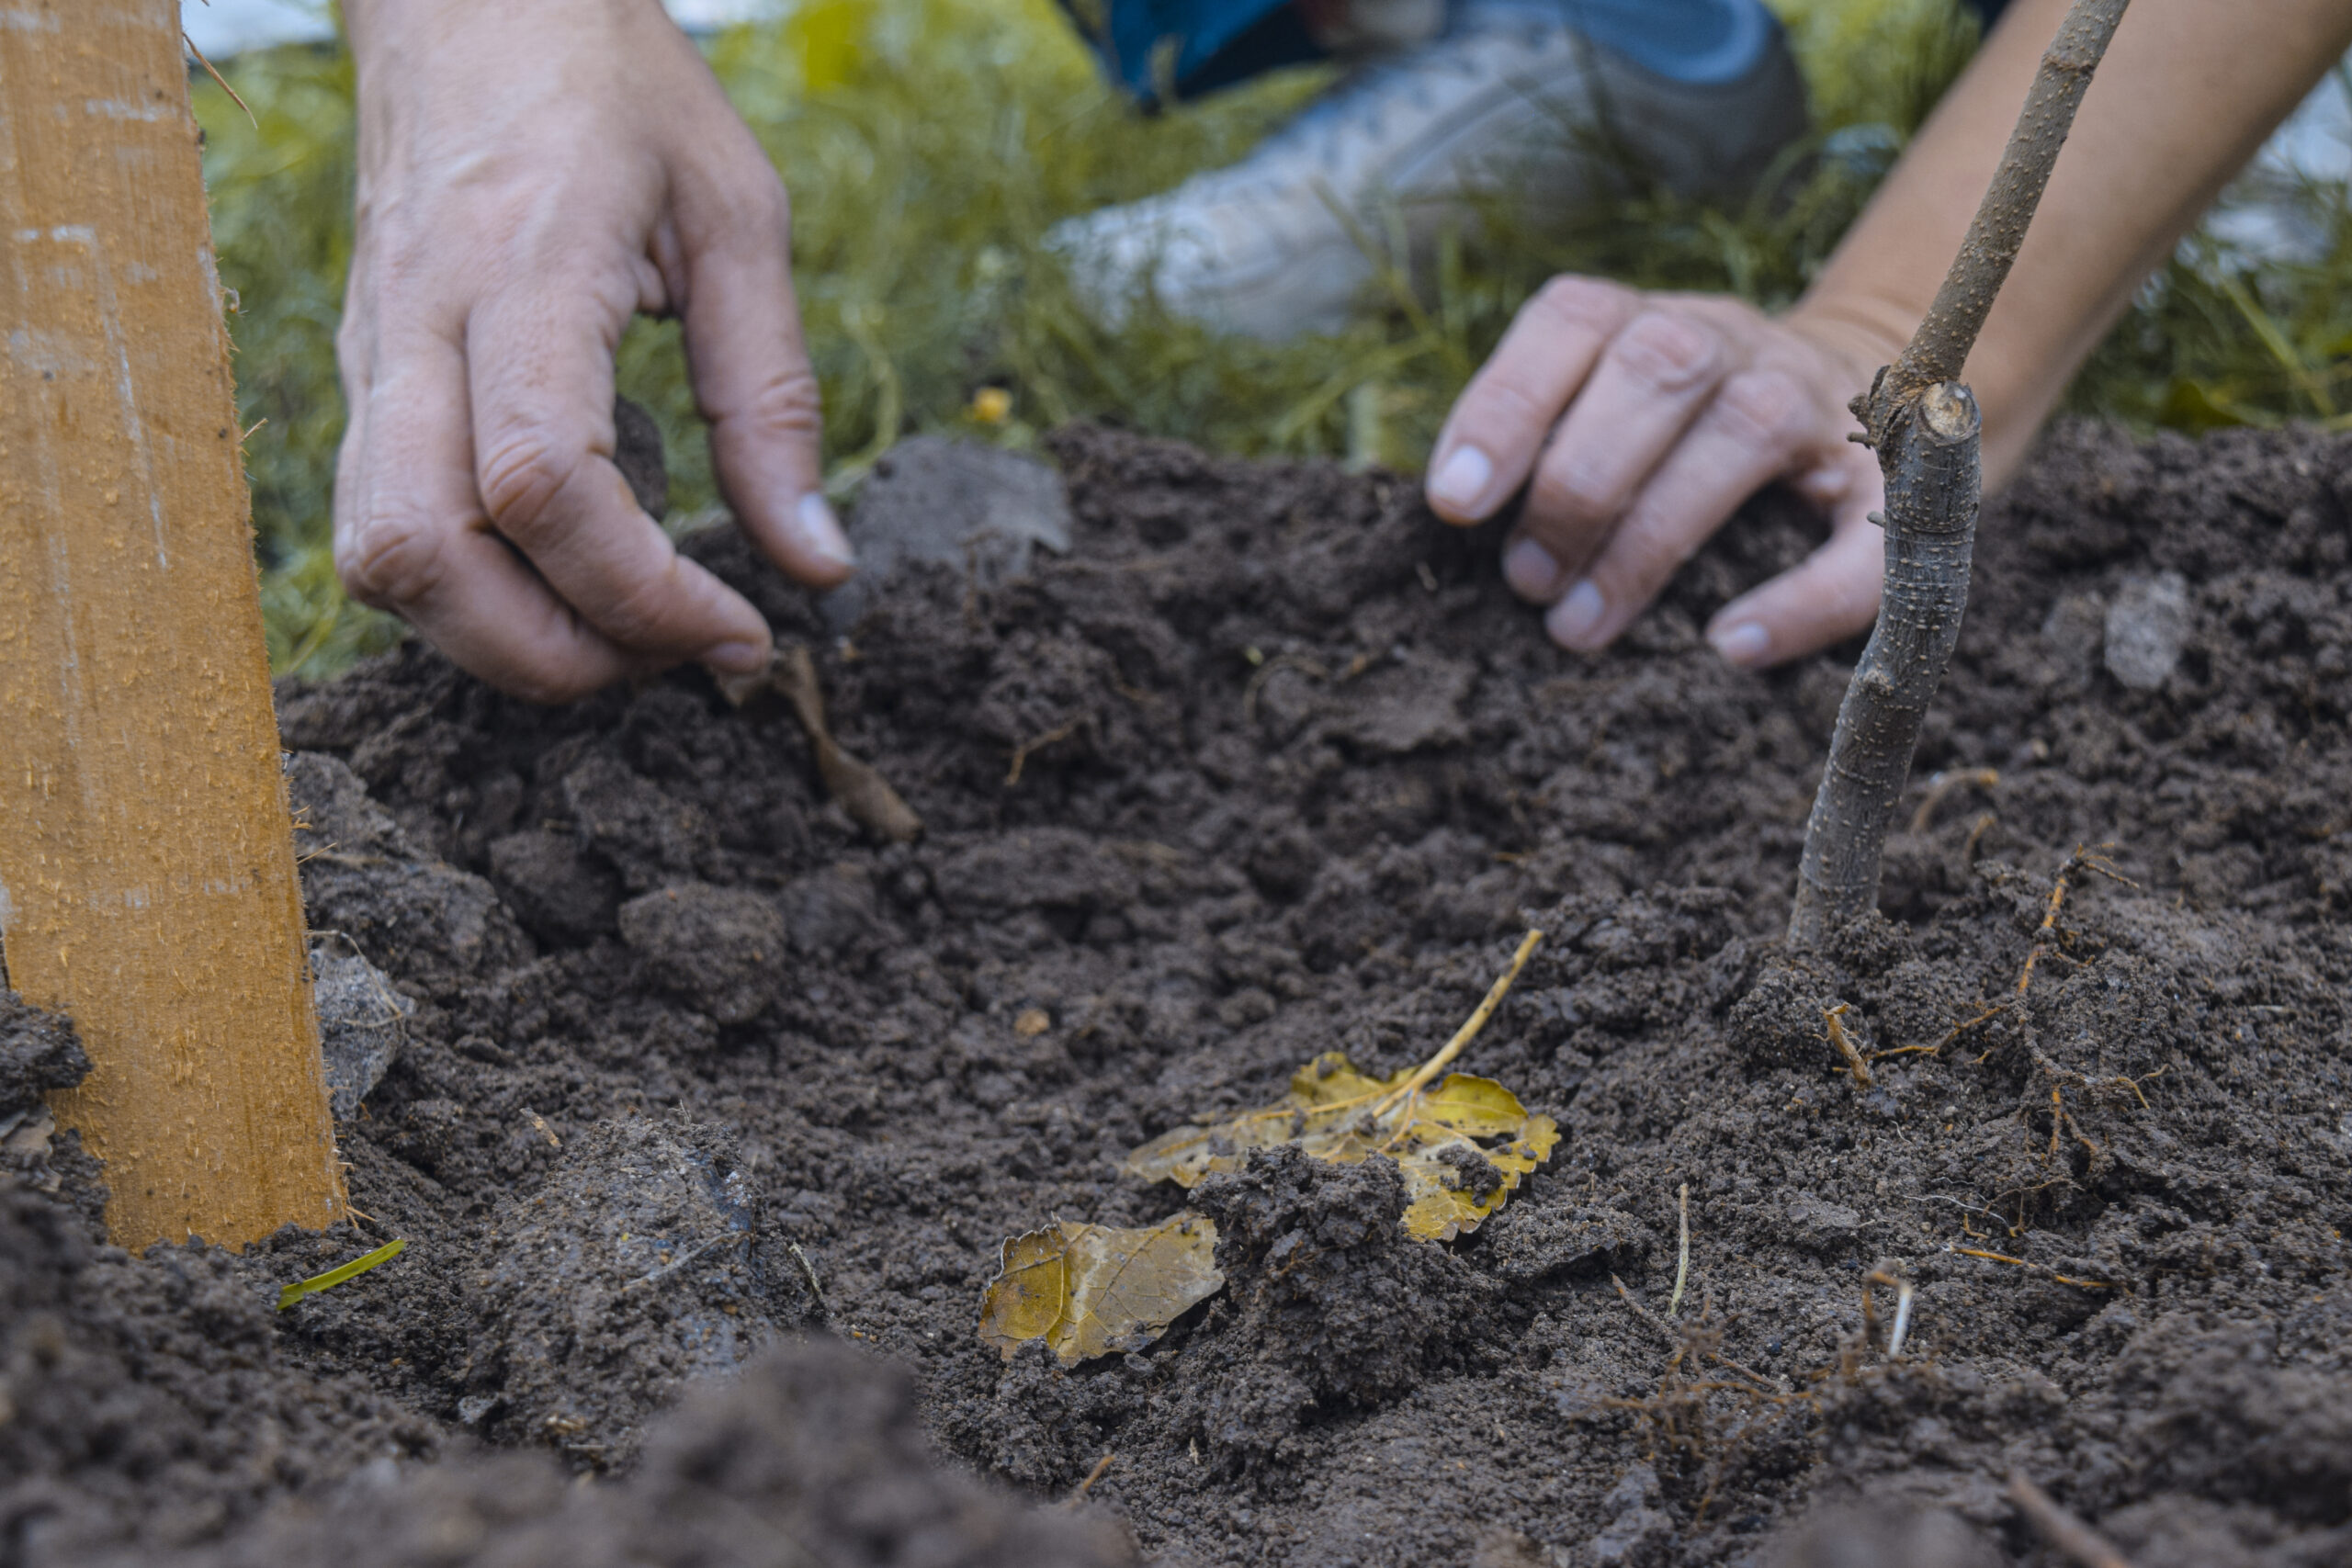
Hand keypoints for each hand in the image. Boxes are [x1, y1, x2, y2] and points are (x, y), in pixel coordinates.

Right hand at [335, 0, 851, 701]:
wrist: (471, 0)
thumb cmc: (615, 93)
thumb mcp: (738, 217)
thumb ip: (774, 398)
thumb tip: (819, 568)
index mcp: (523, 268)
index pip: (542, 481)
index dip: (642, 594)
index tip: (740, 630)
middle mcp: (415, 325)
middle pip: (425, 557)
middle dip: (560, 653)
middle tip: (680, 651)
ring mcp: (367, 357)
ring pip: (381, 564)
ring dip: (504, 642)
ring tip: (624, 629)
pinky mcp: (358, 381)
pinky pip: (382, 532)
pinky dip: (473, 597)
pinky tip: (565, 578)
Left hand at [1423, 277, 1904, 667]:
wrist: (1872, 396)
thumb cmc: (1686, 430)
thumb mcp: (1612, 403)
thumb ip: (1547, 436)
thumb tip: (1457, 512)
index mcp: (1651, 320)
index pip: (1573, 320)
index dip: (1506, 402)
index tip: (1454, 499)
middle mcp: (1734, 343)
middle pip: (1657, 371)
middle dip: (1577, 483)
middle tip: (1526, 580)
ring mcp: (1817, 402)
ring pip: (1745, 432)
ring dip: (1651, 537)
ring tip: (1580, 626)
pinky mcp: (1888, 480)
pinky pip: (1863, 532)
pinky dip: (1802, 597)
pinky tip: (1731, 646)